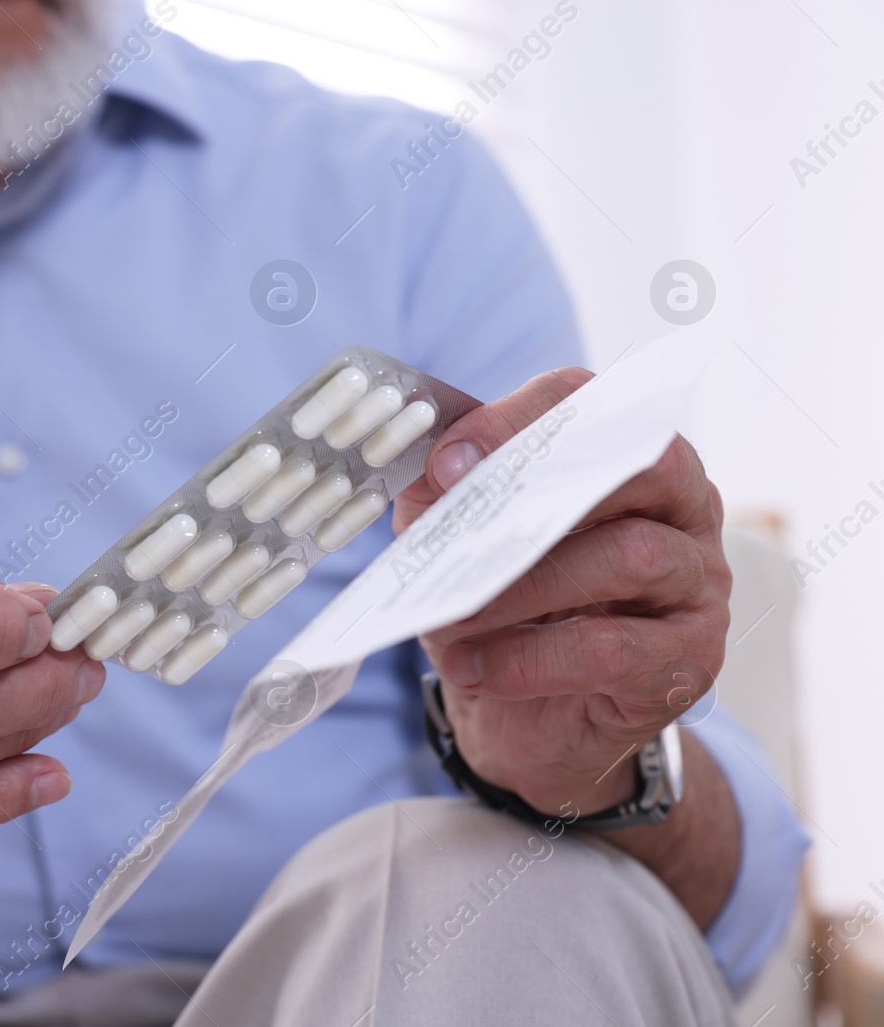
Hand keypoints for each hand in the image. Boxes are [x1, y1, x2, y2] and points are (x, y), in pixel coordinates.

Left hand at [394, 369, 730, 815]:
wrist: (530, 722)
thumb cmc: (503, 612)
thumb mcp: (461, 543)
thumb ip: (447, 499)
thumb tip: (428, 470)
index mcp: (624, 458)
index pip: (590, 404)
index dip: (517, 421)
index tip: (447, 464)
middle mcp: (682, 508)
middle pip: (643, 466)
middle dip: (539, 497)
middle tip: (458, 538)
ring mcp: (697, 584)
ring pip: (630, 557)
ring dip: (525, 589)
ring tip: (452, 616)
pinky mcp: (688, 660)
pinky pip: (616, 650)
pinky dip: (532, 659)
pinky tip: (474, 668)